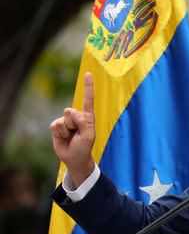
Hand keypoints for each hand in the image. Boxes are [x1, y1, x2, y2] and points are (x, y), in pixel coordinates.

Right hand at [49, 72, 95, 187]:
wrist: (74, 159)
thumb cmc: (84, 148)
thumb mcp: (88, 137)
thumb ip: (83, 123)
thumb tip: (72, 112)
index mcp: (88, 117)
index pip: (88, 99)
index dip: (88, 86)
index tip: (88, 73)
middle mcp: (77, 116)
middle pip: (70, 111)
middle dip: (72, 124)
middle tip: (76, 134)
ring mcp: (66, 121)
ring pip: (62, 119)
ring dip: (66, 130)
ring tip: (71, 137)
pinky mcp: (57, 127)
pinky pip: (54, 126)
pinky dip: (58, 133)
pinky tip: (63, 138)